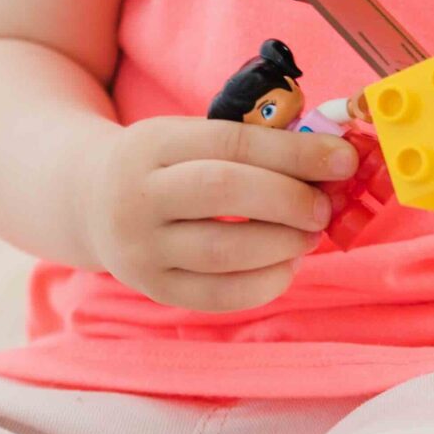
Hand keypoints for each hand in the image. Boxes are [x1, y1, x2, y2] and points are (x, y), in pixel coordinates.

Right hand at [84, 116, 355, 311]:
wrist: (90, 203)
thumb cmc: (165, 165)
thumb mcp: (188, 137)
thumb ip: (250, 146)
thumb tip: (330, 163)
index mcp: (153, 143)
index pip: (232, 143)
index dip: (294, 153)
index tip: (342, 160)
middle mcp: (139, 195)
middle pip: (224, 192)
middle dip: (289, 199)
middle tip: (324, 207)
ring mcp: (141, 248)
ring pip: (222, 251)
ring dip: (282, 244)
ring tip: (309, 236)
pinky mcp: (154, 288)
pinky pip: (218, 296)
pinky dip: (264, 283)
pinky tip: (286, 265)